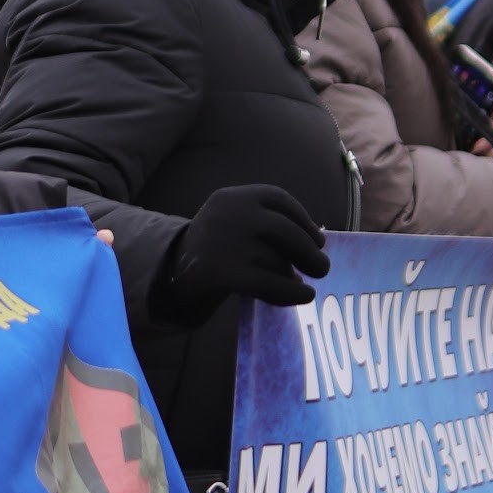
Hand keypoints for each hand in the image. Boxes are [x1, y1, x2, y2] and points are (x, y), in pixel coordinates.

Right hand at [155, 184, 329, 326]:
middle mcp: (229, 213)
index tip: (317, 238)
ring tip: (298, 283)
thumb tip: (317, 239)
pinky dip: (292, 292)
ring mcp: (225, 241)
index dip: (303, 219)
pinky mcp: (223, 272)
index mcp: (231, 197)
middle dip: (309, 250)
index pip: (277, 198)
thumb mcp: (233, 224)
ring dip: (292, 274)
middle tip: (321, 268)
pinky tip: (304, 296)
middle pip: (284, 229)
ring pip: (276, 259)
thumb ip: (267, 226)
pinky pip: (270, 282)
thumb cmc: (214, 251)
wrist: (171, 276)